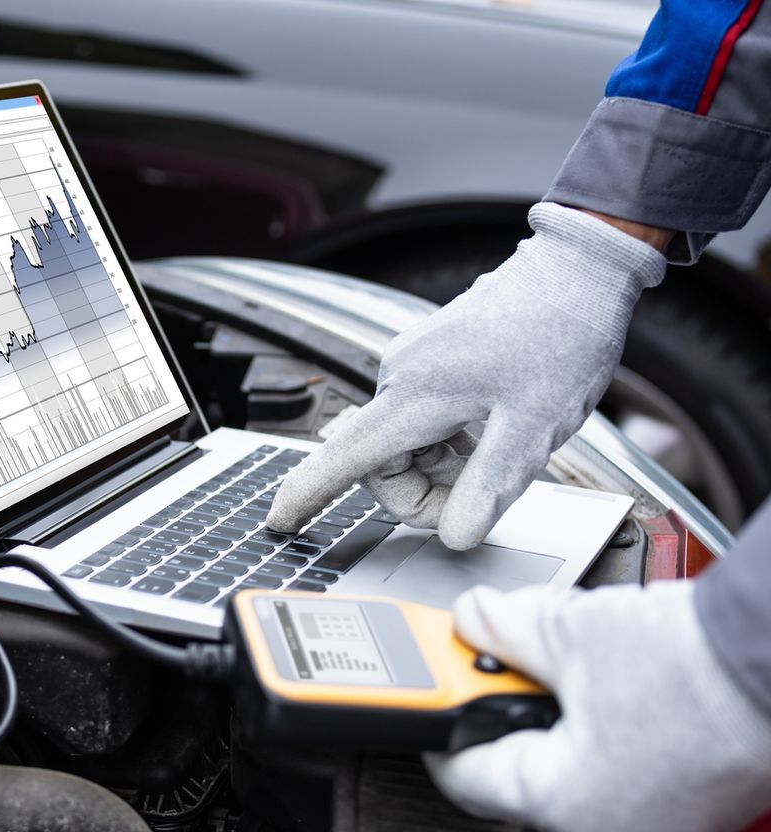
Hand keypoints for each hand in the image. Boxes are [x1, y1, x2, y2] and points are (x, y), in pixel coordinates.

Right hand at [267, 203, 664, 548]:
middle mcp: (400, 378)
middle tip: (484, 495)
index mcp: (414, 395)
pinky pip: (422, 421)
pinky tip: (492, 426)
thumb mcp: (533, 425)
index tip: (280, 521)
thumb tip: (457, 535)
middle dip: (425, 493)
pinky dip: (450, 441)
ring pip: (405, 446)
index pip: (343, 458)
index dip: (307, 494)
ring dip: (444, 467)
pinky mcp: (428, 360)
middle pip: (382, 464)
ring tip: (501, 449)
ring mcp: (411, 366)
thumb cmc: (561, 335)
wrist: (578, 269)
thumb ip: (488, 485)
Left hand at [426, 581, 770, 831]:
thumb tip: (472, 619)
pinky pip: (625, 776)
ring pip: (574, 773)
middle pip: (519, 771)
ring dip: (564, 721)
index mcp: (563, 809)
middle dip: (510, 711)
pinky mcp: (693, 815)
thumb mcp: (573, 634)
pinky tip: (627, 694)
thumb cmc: (704, 667)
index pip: (463, 773)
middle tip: (512, 663)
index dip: (444, 721)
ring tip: (582, 672)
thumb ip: (505, 629)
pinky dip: (612, 736)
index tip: (437, 692)